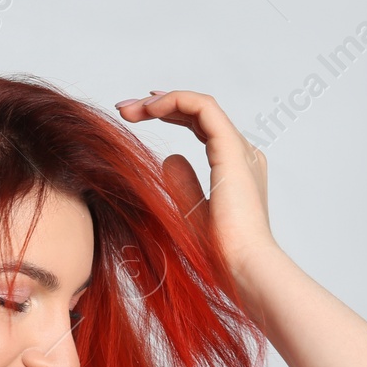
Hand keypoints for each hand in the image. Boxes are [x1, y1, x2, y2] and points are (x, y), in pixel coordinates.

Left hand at [116, 89, 280, 289]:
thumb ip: (182, 184)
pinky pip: (203, 108)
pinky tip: (149, 110)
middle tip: (124, 109)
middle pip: (198, 114)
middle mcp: (240, 153)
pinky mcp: (232, 149)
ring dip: (161, 102)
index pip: (200, 127)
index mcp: (234, 167)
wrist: (242, 265)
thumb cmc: (219, 251)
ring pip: (200, 105)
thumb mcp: (189, 213)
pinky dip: (175, 101)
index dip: (168, 115)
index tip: (134, 117)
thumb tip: (170, 158)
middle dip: (158, 105)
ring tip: (129, 110)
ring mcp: (239, 149)